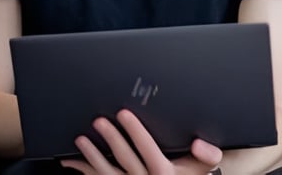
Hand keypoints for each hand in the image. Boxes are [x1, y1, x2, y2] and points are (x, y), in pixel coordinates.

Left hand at [60, 111, 222, 174]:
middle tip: (98, 121)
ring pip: (108, 172)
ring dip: (92, 156)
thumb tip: (199, 143)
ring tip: (80, 140)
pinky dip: (84, 170)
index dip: (134, 130)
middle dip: (110, 138)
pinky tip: (72, 162)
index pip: (147, 149)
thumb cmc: (192, 173)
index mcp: (165, 172)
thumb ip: (209, 154)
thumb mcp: (206, 165)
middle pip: (124, 158)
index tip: (123, 113)